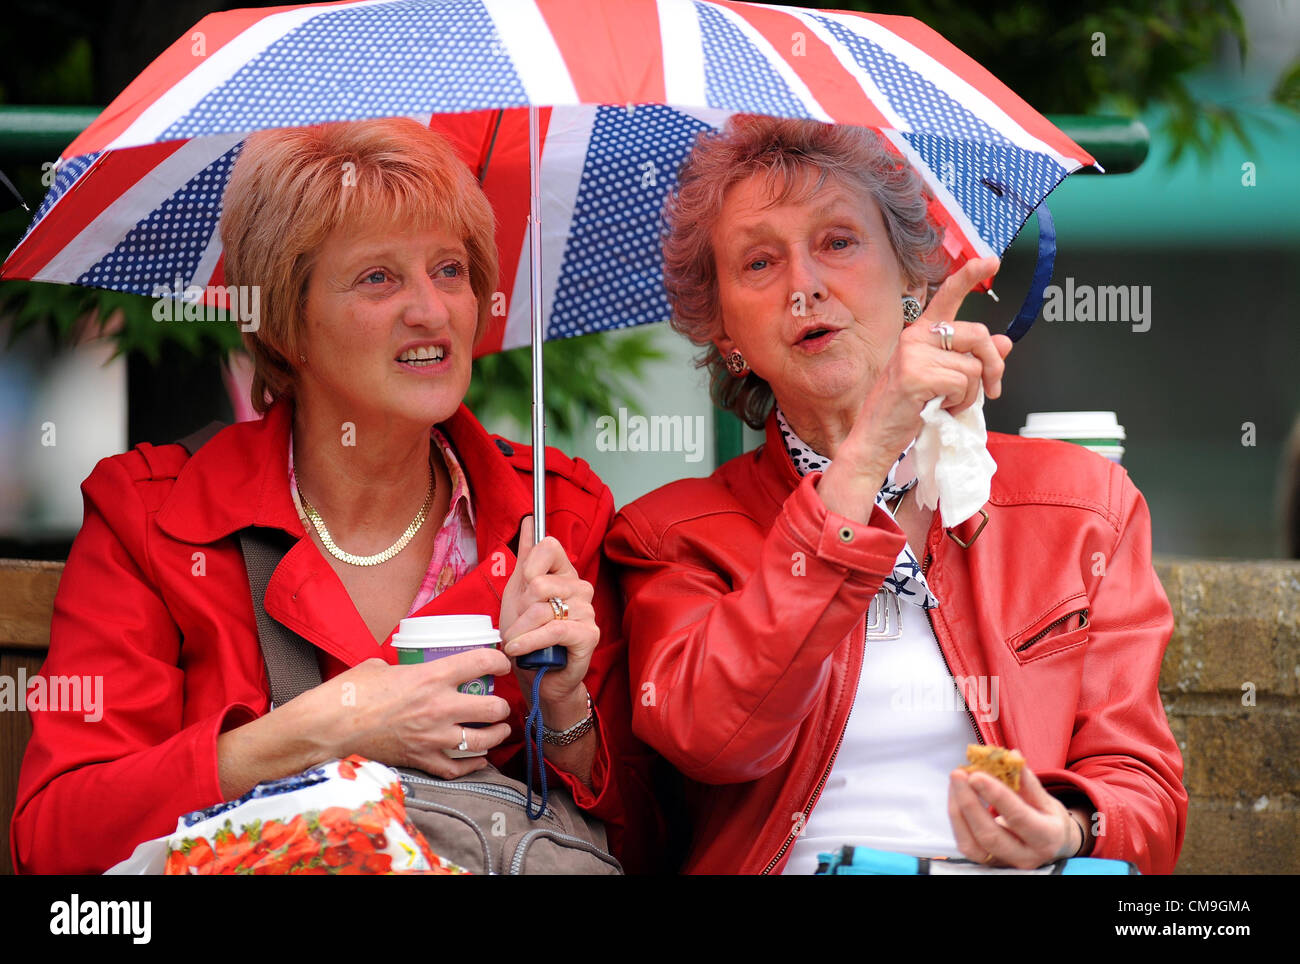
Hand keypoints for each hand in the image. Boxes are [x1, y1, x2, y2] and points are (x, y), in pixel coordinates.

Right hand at [307, 653, 512, 779]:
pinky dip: (473, 765)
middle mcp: (439, 707)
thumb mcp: (379, 666)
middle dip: (501, 705)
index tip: (501, 663)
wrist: (324, 729)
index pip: (482, 662)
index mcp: (430, 676)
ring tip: (500, 729)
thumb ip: (403, 667)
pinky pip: (458, 768)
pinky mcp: (421, 760)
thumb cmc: (347, 694)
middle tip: (498, 702)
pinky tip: (479, 759)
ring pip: (483, 740)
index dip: (499, 660)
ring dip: (496, 734)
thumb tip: (407, 670)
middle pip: (493, 707)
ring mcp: (432, 737)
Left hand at [499, 516, 599, 711]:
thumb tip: (528, 521)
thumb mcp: (518, 593)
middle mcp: (580, 588)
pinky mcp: (589, 635)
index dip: (529, 565)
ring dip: (520, 630)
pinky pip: (554, 630)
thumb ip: (526, 558)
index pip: (550, 546)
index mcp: (565, 574)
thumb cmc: (527, 635)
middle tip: (519, 624)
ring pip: (544, 608)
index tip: (523, 585)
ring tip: (516, 642)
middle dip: (520, 608)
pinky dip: (529, 641)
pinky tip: (518, 649)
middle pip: (540, 582)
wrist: (535, 675)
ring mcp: (587, 611)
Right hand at [835, 257, 1012, 487]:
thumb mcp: (944, 380)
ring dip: (970, 395)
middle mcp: (915, 337)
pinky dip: (959, 403)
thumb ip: (972, 359)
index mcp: (920, 334)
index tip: (991, 260)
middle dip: (994, 365)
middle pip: (978, 334)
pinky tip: (939, 409)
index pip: (947, 296)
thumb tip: (1004, 342)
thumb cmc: (905, 411)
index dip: (970, 275)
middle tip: (993, 389)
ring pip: (973, 366)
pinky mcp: (915, 375)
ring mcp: (913, 354)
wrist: (876, 439)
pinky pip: (962, 384)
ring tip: (947, 404)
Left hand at [948, 763, 1082, 868]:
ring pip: (972, 844)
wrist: (1052, 846)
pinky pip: (965, 845)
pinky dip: (957, 819)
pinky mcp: (987, 864)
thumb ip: (1027, 780)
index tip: (976, 775)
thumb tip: (1011, 755)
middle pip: (990, 835)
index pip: (1018, 817)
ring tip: (956, 781)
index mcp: (1047, 837)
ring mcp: (1005, 863)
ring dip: (958, 810)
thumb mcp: (1045, 799)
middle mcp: (1026, 856)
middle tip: (958, 774)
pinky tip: (956, 797)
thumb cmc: (1047, 818)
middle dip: (969, 803)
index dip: (996, 795)